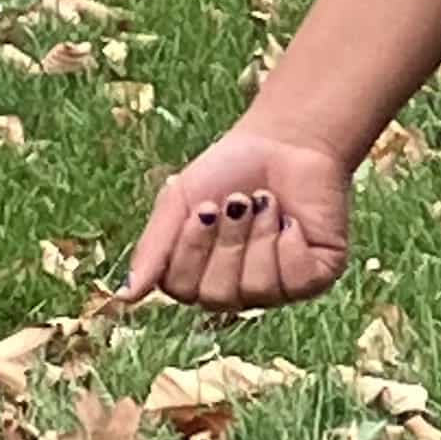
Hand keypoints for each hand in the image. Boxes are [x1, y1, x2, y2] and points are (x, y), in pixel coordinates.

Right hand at [122, 120, 352, 314]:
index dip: (192, 247)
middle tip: (238, 200)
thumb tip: (125, 298)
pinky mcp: (315, 277)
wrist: (284, 141)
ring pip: (257, 289)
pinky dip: (291, 243)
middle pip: (218, 294)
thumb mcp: (180, 202)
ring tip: (266, 201)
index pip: (181, 288)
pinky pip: (297, 281)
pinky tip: (293, 220)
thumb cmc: (228, 171)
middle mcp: (236, 292)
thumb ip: (153, 249)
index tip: (205, 204)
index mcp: (198, 278)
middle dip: (227, 239)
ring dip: (259, 235)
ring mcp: (278, 288)